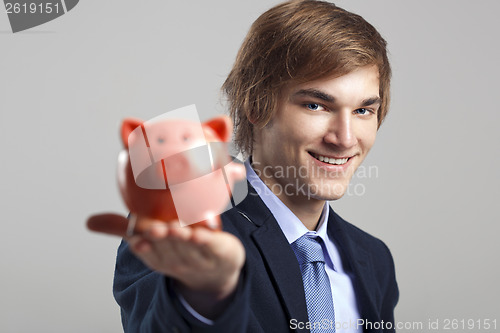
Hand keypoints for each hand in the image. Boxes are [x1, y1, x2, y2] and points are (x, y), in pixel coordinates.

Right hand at [87, 214, 244, 317]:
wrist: (215, 271)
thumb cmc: (177, 250)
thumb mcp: (148, 240)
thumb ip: (121, 228)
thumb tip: (89, 222)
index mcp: (157, 255)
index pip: (147, 250)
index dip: (142, 244)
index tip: (137, 239)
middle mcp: (176, 257)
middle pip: (167, 246)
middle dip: (160, 237)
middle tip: (154, 228)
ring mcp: (198, 255)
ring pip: (188, 246)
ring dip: (181, 238)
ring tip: (175, 228)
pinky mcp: (218, 250)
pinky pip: (211, 245)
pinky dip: (206, 240)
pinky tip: (201, 233)